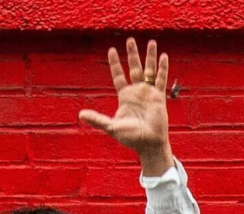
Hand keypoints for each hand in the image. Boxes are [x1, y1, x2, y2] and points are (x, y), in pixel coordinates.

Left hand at [78, 37, 173, 173]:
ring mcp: (148, 93)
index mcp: (125, 97)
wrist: (148, 144)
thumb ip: (97, 119)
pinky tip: (164, 56)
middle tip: (130, 40)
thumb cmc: (131, 137)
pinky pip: (161, 79)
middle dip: (132, 54)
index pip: (118, 75)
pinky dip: (162, 68)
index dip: (115, 63)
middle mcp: (137, 92)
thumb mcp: (112, 127)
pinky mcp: (159, 97)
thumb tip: (80, 115)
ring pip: (149, 70)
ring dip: (150, 56)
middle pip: (134, 68)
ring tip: (151, 42)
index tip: (111, 50)